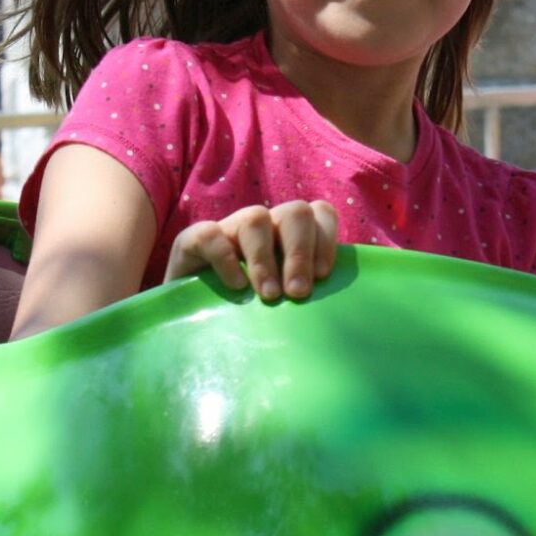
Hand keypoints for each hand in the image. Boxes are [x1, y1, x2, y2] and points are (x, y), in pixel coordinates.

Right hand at [164, 201, 338, 301]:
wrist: (192, 324)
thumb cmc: (248, 314)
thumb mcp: (284, 303)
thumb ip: (307, 295)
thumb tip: (343, 314)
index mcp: (289, 235)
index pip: (320, 213)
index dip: (326, 239)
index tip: (323, 277)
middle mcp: (264, 226)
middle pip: (294, 212)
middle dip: (300, 252)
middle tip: (298, 293)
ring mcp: (228, 229)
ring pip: (255, 218)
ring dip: (265, 259)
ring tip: (269, 296)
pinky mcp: (192, 240)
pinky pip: (211, 234)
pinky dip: (225, 259)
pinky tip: (236, 287)